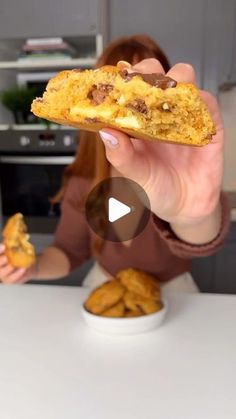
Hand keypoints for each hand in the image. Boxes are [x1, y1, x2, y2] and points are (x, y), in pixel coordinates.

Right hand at [0, 244, 36, 283]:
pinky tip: (23, 269)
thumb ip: (13, 243)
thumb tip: (15, 236)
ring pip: (2, 273)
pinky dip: (18, 274)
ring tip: (13, 265)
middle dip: (0, 261)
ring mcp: (3, 274)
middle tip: (6, 258)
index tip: (3, 247)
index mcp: (0, 256)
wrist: (29, 265)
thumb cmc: (20, 254)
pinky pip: (12, 278)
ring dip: (8, 269)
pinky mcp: (9, 280)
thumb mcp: (16, 247)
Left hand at [99, 59, 222, 227]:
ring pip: (182, 77)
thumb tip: (107, 133)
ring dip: (175, 80)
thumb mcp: (134, 176)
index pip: (128, 88)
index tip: (117, 77)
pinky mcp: (207, 122)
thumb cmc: (156, 189)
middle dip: (147, 71)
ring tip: (166, 98)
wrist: (186, 206)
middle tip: (141, 82)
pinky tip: (189, 114)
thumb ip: (122, 157)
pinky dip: (199, 101)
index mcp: (136, 120)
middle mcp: (159, 112)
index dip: (122, 79)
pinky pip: (206, 101)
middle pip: (154, 74)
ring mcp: (183, 114)